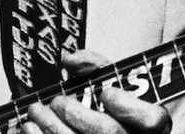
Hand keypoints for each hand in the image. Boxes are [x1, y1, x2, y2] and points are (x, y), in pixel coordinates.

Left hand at [22, 50, 172, 133]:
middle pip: (110, 133)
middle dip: (78, 114)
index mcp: (149, 126)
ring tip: (37, 111)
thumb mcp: (112, 85)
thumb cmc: (110, 112)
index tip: (106, 92)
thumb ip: (97, 67)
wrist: (97, 131)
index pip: (153, 121)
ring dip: (52, 127)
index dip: (128, 106)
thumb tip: (69, 59)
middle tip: (58, 101)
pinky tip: (30, 128)